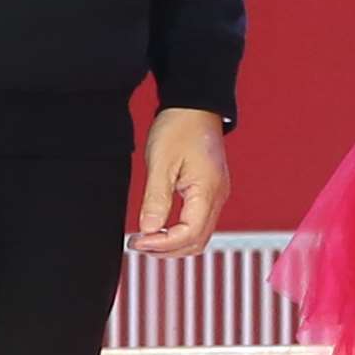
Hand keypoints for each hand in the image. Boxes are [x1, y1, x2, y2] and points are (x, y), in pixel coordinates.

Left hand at [131, 105, 230, 251]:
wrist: (195, 105)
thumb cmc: (180, 126)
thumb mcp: (161, 163)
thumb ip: (156, 199)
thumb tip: (149, 230)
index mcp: (207, 190)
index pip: (188, 234)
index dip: (162, 243)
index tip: (137, 240)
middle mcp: (217, 196)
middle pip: (197, 241)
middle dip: (167, 249)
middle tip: (138, 243)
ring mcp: (216, 194)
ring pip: (199, 236)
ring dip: (174, 244)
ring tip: (147, 238)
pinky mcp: (210, 191)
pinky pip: (199, 222)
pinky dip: (180, 232)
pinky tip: (161, 227)